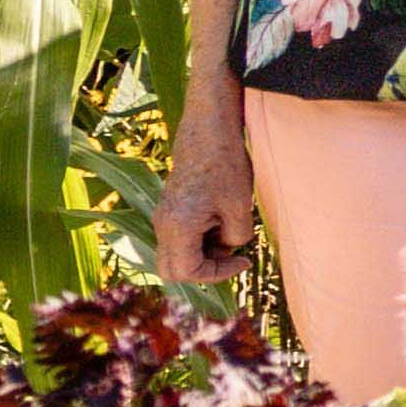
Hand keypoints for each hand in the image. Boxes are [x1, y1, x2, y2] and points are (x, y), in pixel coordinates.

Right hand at [154, 84, 256, 281]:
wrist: (208, 132)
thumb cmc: (226, 166)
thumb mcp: (240, 208)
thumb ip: (235, 238)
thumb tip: (229, 247)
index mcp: (177, 226)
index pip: (186, 271)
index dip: (216, 274)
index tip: (243, 262)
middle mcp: (162, 224)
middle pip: (172, 269)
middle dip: (204, 268)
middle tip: (232, 253)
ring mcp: (163, 216)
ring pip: (177, 253)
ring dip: (204, 252)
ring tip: (230, 227)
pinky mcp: (170, 208)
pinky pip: (180, 237)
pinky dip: (201, 238)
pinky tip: (222, 218)